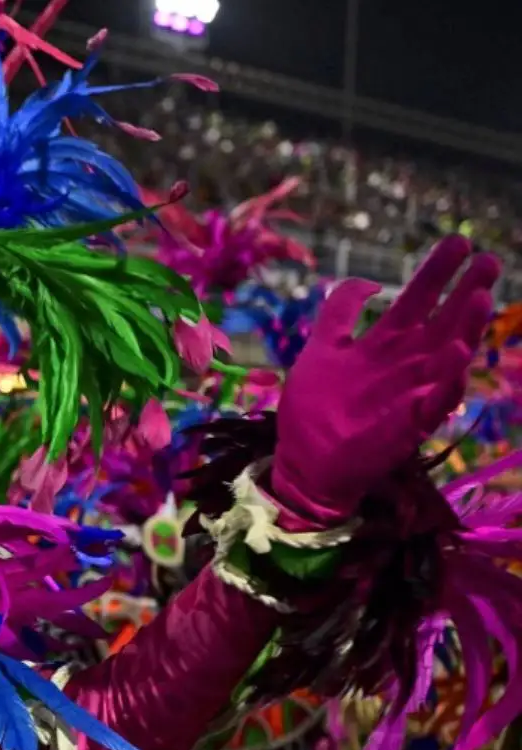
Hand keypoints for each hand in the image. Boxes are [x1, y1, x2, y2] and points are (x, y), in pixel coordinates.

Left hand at [270, 237, 498, 524]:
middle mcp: (406, 363)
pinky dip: (448, 381)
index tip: (459, 241)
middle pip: (442, 319)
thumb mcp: (321, 350)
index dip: (437, 271)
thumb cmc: (314, 409)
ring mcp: (412, 393)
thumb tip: (369, 281)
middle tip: (488, 260)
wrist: (303, 464)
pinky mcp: (409, 424)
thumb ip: (340, 313)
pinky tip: (458, 355)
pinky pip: (436, 401)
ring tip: (480, 299)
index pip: (418, 299)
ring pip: (448, 355)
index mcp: (385, 343)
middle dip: (466, 289)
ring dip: (466, 328)